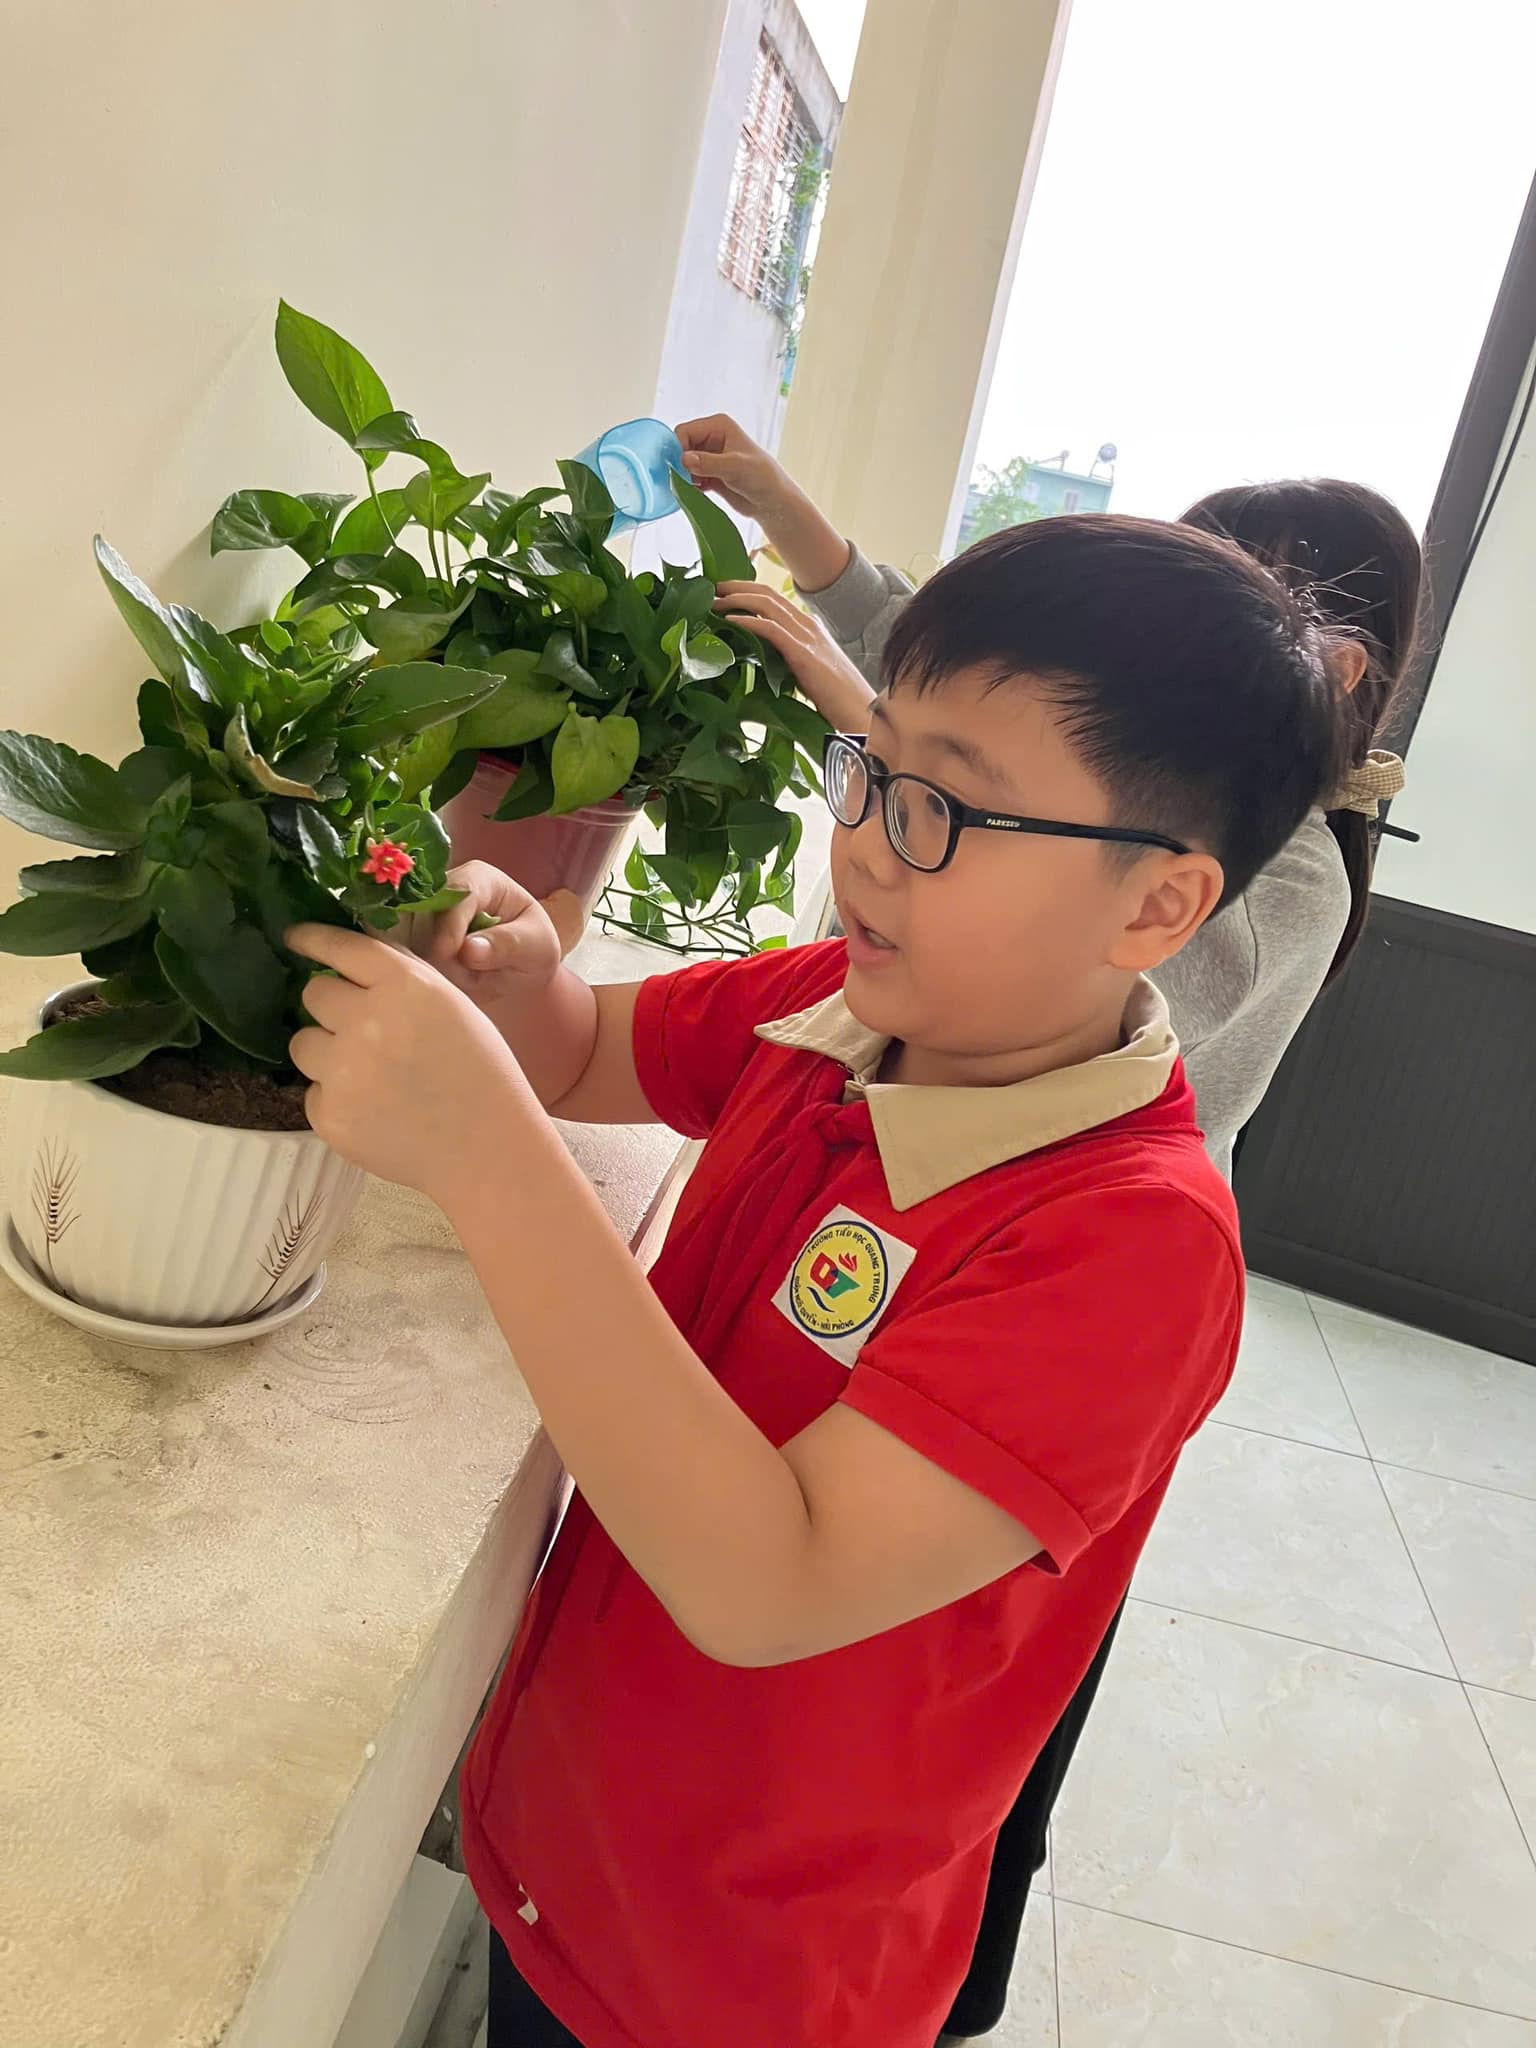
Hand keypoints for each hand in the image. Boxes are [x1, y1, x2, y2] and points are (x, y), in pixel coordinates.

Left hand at [287, 924, 529, 1200]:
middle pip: (314, 995)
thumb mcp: (453, 1005)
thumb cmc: (480, 1073)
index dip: (312, 939)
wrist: (487, 1148)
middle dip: (333, 1008)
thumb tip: (352, 959)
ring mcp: (343, 1071)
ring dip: (327, 1053)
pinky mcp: (330, 1115)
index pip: (341, 947)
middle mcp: (366, 1020)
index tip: (294, 939)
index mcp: (404, 986)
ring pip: (304, 1044)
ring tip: (369, 1076)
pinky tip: (376, 1111)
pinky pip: (314, 1093)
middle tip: (362, 1032)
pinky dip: (337, 1100)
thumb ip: (402, 977)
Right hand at [403, 861, 565, 1008]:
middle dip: (439, 952)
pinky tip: (447, 988)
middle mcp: (443, 890)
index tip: (447, 953)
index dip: (449, 924)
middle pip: (423, 917)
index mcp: (479, 879)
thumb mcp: (536, 946)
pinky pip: (402, 959)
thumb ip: (507, 944)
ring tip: (468, 983)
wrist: (517, 970)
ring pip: (409, 941)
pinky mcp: (409, 940)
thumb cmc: (532, 947)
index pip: (456, 894)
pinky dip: (422, 978)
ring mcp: (420, 915)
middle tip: (469, 980)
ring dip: (434, 969)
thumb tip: (469, 949)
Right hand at [675, 413, 850, 592]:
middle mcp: (711, 438)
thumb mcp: (735, 467)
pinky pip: (689, 477)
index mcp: (718, 426)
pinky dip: (689, 485)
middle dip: (680, 464)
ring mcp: (709, 457)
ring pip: (683, 464)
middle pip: (680, 447)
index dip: (678, 449)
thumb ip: (709, 463)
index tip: (681, 468)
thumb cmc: (762, 478)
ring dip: (684, 476)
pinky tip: (699, 492)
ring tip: (697, 487)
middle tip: (688, 480)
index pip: (684, 431)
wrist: (772, 503)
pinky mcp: (709, 474)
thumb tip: (684, 459)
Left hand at [714, 583, 874, 732]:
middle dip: (738, 588)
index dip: (749, 592)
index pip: (776, 600)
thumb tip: (765, 666)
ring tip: (715, 602)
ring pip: (767, 604)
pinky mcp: (803, 654)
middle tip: (714, 589)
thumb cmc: (837, 700)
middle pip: (768, 594)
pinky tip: (730, 621)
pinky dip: (747, 621)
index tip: (726, 594)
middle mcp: (809, 626)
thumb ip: (791, 662)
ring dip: (737, 600)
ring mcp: (807, 637)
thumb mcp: (811, 673)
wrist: (862, 713)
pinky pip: (770, 628)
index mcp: (811, 629)